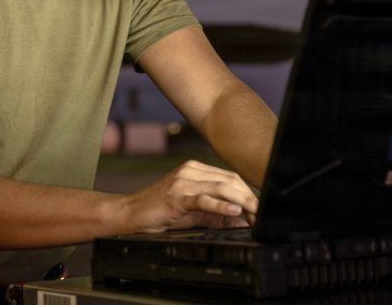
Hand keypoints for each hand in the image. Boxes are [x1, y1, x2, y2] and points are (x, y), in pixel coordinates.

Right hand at [117, 160, 258, 233]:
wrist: (128, 214)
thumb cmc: (158, 213)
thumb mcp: (192, 213)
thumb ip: (215, 214)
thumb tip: (241, 221)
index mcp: (195, 170)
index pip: (229, 178)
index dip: (248, 194)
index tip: (260, 210)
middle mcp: (190, 171)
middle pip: (229, 180)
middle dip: (250, 197)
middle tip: (263, 215)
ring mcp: (182, 181)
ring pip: (221, 186)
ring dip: (242, 201)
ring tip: (256, 213)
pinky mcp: (176, 195)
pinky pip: (203, 198)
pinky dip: (221, 204)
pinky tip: (234, 210)